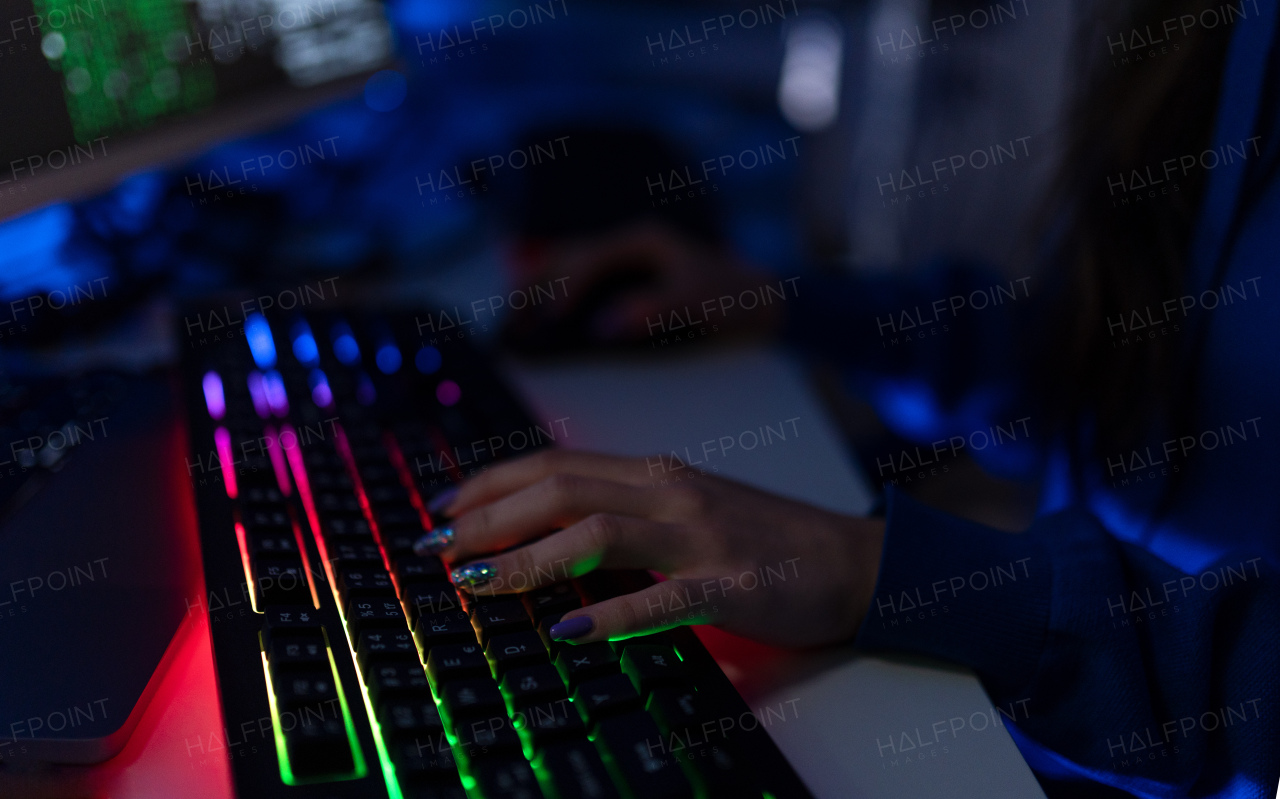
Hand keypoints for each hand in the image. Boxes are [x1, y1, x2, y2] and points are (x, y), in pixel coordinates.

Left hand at [415, 450, 884, 646]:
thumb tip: (545, 531)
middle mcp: (671, 493)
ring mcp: (701, 537)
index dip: (491, 484)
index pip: (556, 464)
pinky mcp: (732, 585)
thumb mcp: (687, 507)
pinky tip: (570, 632)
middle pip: (562, 490)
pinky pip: (663, 598)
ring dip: (527, 559)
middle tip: (435, 548)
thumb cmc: (765, 538)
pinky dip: (612, 613)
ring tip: (476, 583)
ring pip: (598, 534)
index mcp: (657, 474)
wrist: (853, 560)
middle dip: (488, 517)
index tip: (442, 507)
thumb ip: (624, 510)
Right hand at [509, 221, 783, 343]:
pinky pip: (579, 286)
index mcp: (641, 240)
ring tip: (509, 321)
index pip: (590, 258)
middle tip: (506, 318)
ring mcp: (622, 263)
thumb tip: (605, 326)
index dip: (566, 286)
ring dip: (539, 292)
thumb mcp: (697, 299)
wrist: (758, 298)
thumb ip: (654, 308)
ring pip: (567, 270)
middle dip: (535, 286)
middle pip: (566, 258)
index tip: (550, 316)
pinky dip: (556, 301)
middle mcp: (626, 245)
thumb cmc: (731, 294)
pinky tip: (537, 322)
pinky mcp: (623, 282)